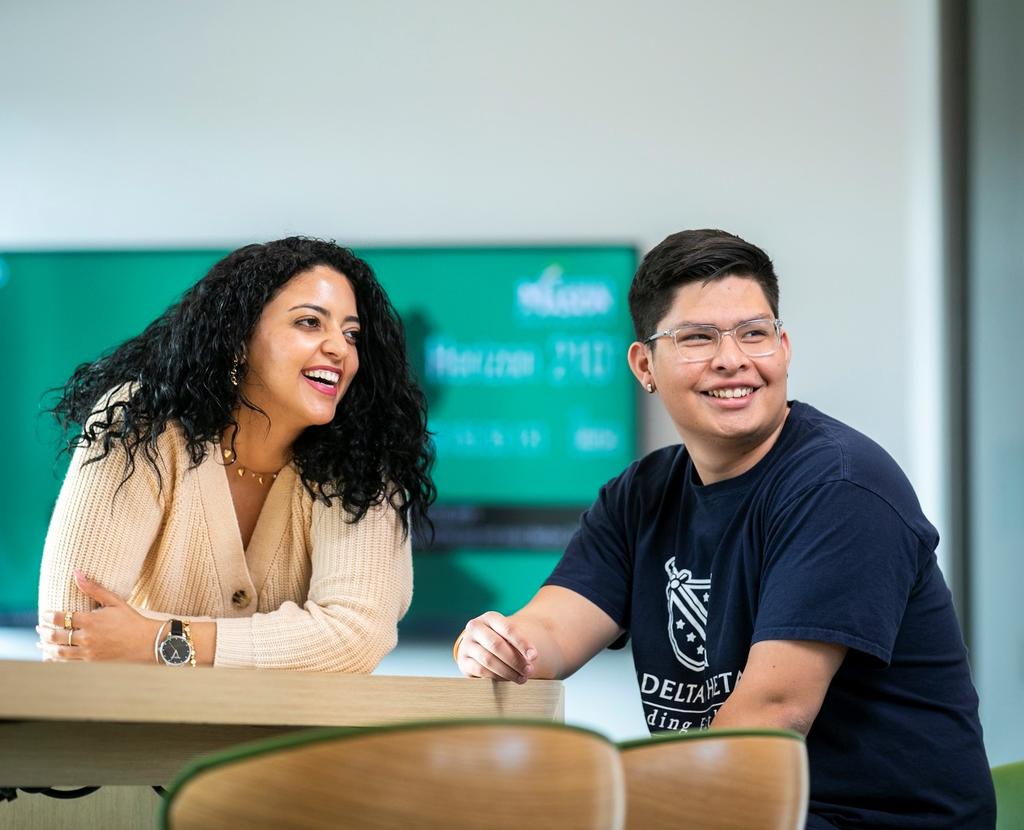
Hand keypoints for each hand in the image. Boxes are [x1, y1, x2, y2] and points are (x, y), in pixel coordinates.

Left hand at [37, 570, 158, 662]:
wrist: (146, 642)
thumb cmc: (131, 619)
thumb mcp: (114, 601)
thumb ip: (93, 588)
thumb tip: (77, 573)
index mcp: (91, 621)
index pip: (61, 618)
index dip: (49, 616)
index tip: (45, 614)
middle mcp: (86, 637)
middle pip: (56, 636)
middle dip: (44, 631)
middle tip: (40, 628)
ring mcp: (88, 652)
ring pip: (59, 652)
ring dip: (46, 647)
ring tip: (41, 643)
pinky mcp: (91, 662)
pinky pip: (67, 663)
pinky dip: (55, 661)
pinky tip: (50, 658)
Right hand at [456, 611, 537, 683]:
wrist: (483, 646)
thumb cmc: (504, 640)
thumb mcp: (510, 636)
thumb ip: (520, 644)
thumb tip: (532, 658)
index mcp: (490, 617)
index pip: (508, 628)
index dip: (522, 643)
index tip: (534, 656)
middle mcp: (475, 627)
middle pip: (497, 645)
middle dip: (515, 660)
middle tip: (529, 670)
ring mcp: (467, 644)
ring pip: (488, 659)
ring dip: (508, 671)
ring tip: (522, 678)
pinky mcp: (463, 661)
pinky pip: (481, 670)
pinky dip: (497, 676)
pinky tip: (508, 679)